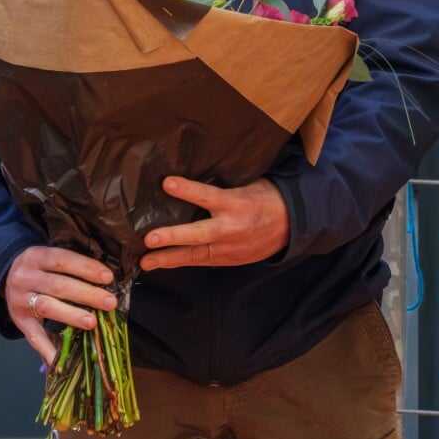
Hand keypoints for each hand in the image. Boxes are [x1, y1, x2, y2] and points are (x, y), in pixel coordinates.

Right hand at [4, 246, 116, 365]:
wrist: (7, 277)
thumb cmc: (40, 268)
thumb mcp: (48, 259)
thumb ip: (71, 267)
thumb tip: (106, 279)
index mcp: (36, 256)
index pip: (63, 260)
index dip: (86, 268)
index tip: (108, 278)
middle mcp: (25, 277)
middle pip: (58, 285)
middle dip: (87, 294)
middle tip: (110, 302)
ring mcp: (20, 300)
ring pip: (48, 307)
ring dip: (72, 316)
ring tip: (93, 322)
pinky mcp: (19, 321)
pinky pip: (34, 336)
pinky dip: (48, 349)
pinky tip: (62, 360)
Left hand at [142, 177, 289, 269]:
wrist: (292, 224)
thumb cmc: (265, 197)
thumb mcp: (247, 184)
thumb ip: (221, 185)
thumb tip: (189, 174)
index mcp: (237, 203)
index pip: (208, 196)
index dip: (187, 190)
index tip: (166, 183)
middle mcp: (232, 228)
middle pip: (199, 234)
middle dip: (173, 237)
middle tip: (149, 239)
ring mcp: (231, 248)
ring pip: (197, 255)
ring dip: (169, 258)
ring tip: (146, 262)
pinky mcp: (230, 260)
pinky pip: (203, 261)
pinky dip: (182, 262)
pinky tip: (162, 263)